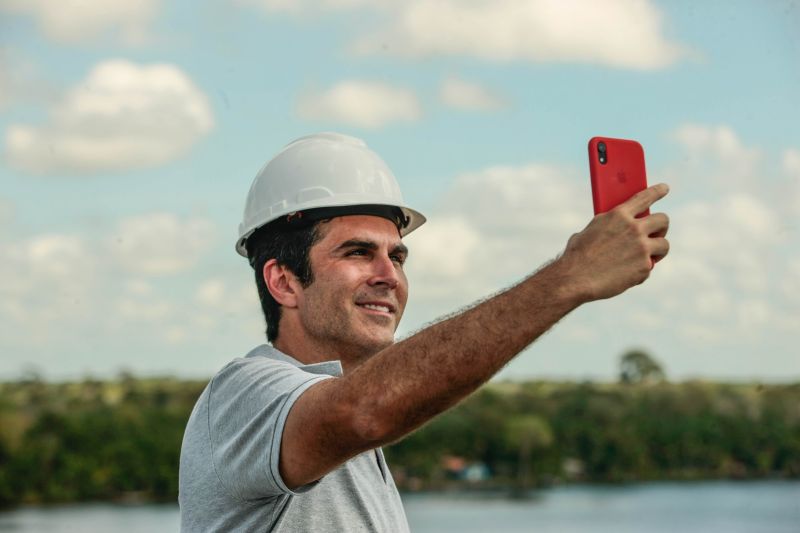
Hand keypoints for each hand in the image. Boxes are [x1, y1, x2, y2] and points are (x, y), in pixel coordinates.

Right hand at [560, 183, 669, 301]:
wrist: (575, 279)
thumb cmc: (577, 256)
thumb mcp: (590, 231)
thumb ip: (609, 225)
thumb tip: (619, 227)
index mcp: (618, 215)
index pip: (644, 197)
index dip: (657, 191)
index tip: (665, 188)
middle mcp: (634, 229)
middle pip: (663, 220)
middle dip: (662, 226)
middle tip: (657, 233)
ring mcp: (641, 248)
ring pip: (664, 244)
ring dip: (657, 250)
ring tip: (649, 256)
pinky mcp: (644, 267)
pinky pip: (650, 266)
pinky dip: (641, 271)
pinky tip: (627, 274)